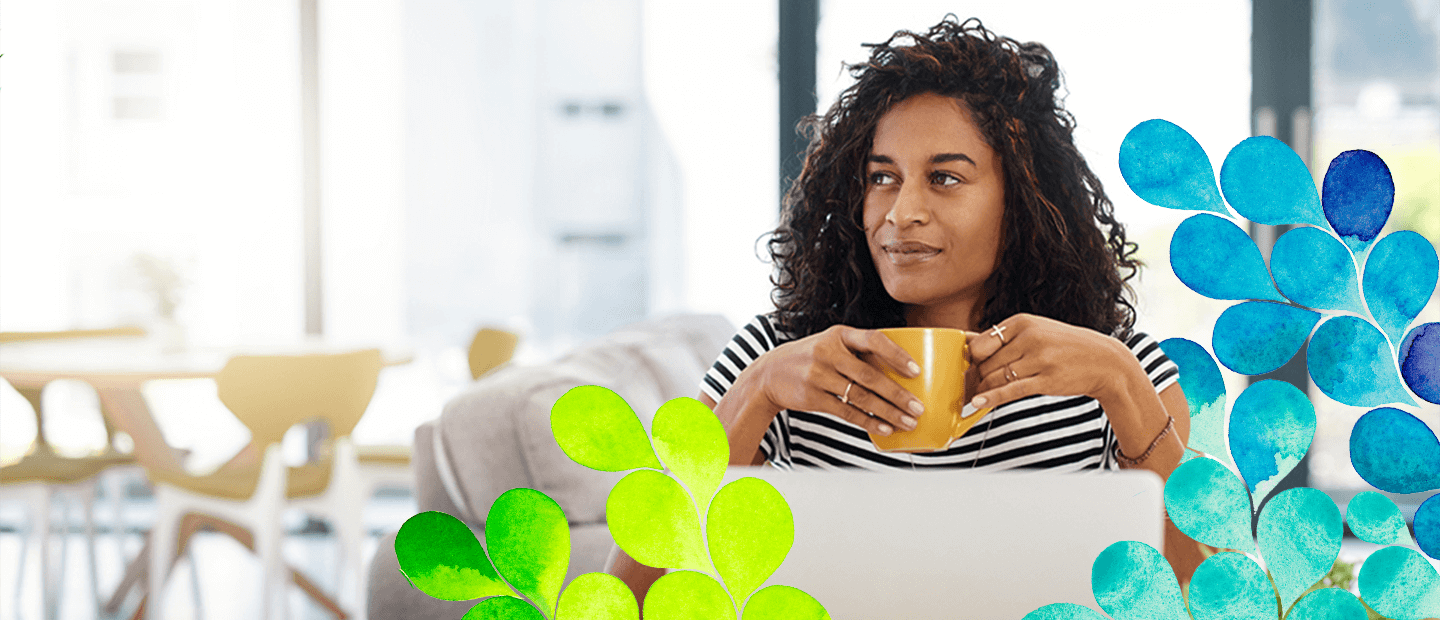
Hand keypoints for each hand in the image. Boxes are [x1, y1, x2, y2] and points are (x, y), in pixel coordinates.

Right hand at [747, 325, 925, 435]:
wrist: (770, 373)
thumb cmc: (811, 357)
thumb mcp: (831, 344)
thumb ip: (858, 352)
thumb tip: (901, 371)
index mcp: (839, 334)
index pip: (874, 340)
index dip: (897, 355)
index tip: (916, 371)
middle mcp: (828, 353)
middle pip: (870, 375)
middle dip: (898, 394)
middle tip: (918, 407)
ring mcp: (819, 376)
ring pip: (861, 397)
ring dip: (888, 412)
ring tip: (908, 422)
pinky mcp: (813, 397)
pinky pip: (846, 412)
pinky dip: (868, 422)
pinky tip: (885, 428)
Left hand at [964, 314, 1130, 409]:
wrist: (1103, 361)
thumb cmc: (1064, 346)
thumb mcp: (1035, 331)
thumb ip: (1004, 338)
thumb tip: (967, 343)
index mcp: (1022, 322)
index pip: (981, 342)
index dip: (971, 358)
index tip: (969, 367)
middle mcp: (1029, 337)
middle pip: (986, 363)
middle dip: (977, 377)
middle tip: (971, 386)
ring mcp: (1039, 359)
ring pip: (996, 378)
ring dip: (983, 390)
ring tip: (977, 395)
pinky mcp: (1046, 380)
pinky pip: (1011, 390)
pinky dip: (991, 398)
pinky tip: (978, 403)